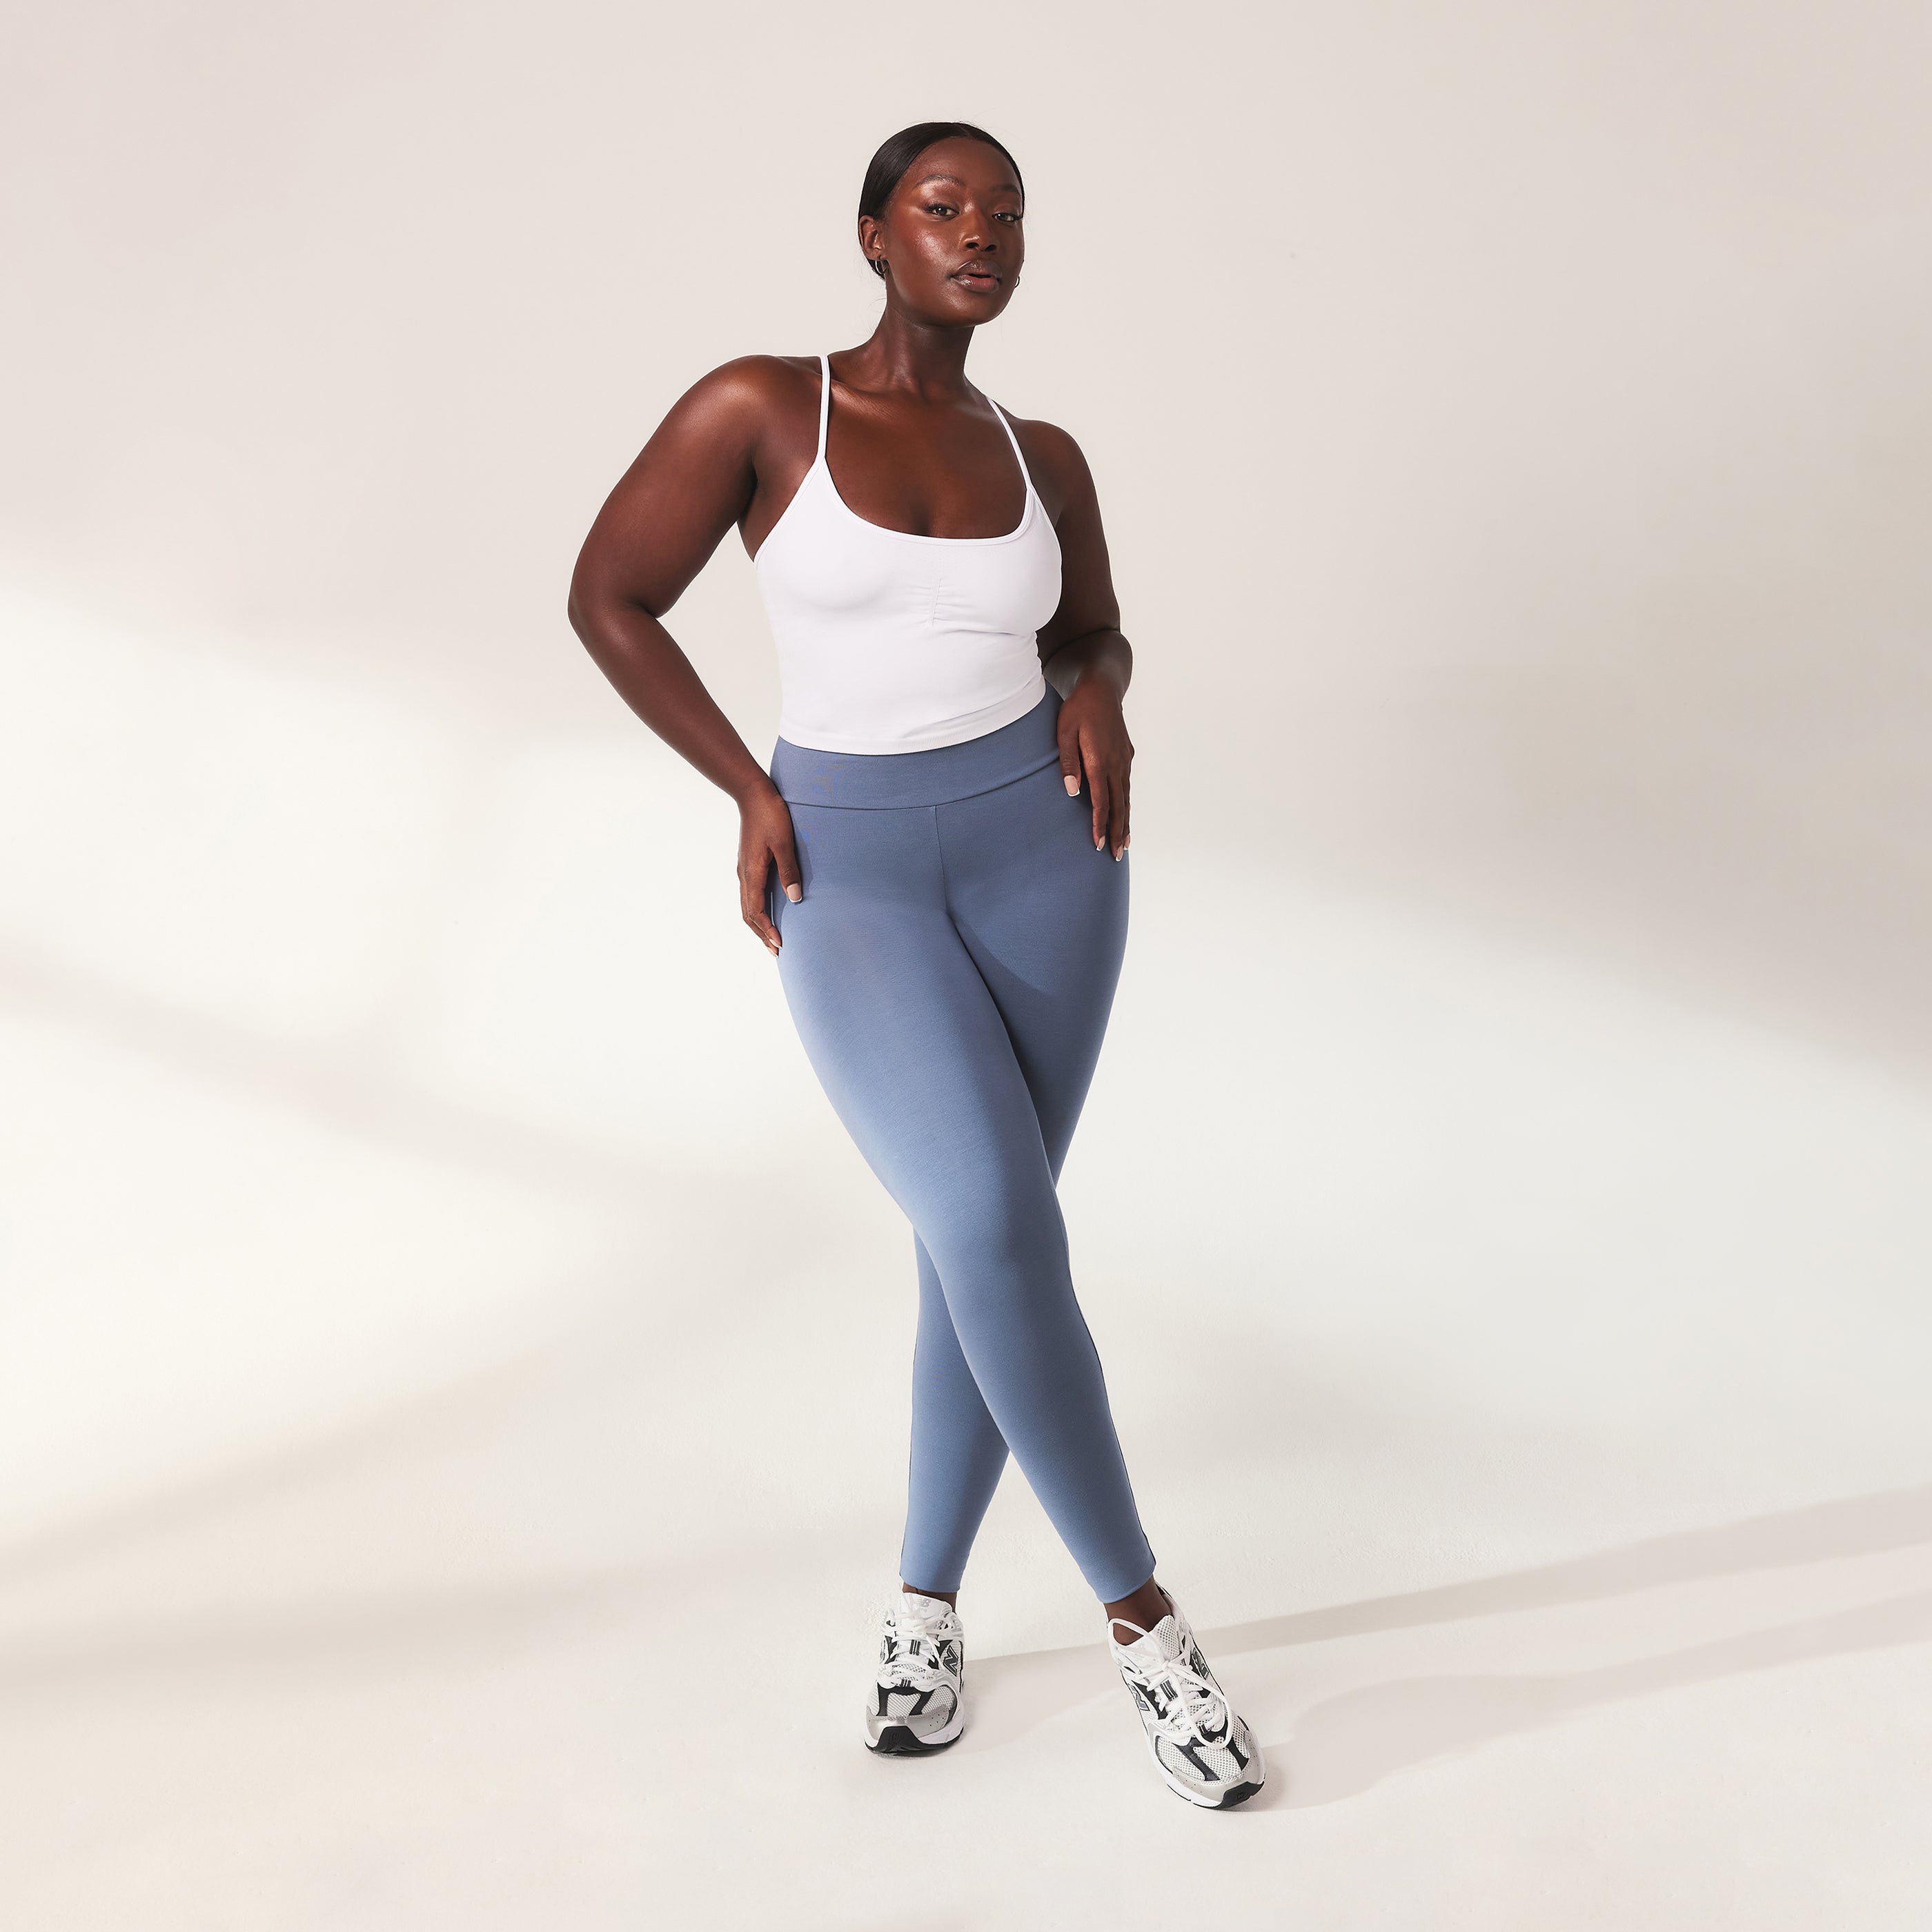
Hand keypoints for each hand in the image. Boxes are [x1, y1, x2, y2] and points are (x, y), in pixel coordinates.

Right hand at [738, 781, 801, 956]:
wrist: (752, 794)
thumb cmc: (771, 815)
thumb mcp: (784, 842)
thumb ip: (789, 869)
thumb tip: (795, 899)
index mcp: (752, 872)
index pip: (756, 911)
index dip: (767, 930)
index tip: (779, 944)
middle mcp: (744, 875)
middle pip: (748, 914)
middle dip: (762, 934)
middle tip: (777, 951)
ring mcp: (744, 870)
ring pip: (747, 906)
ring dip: (758, 924)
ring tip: (771, 939)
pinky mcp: (748, 864)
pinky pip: (749, 895)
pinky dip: (757, 911)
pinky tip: (768, 912)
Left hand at [1056, 679, 1132, 859]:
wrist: (1102, 687)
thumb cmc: (1077, 709)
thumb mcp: (1064, 732)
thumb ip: (1068, 763)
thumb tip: (1072, 792)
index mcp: (1099, 760)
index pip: (1100, 801)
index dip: (1099, 825)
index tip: (1098, 845)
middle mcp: (1116, 764)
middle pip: (1119, 805)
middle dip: (1117, 833)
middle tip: (1116, 856)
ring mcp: (1124, 760)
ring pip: (1126, 798)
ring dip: (1126, 823)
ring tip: (1125, 845)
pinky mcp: (1126, 755)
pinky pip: (1127, 786)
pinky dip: (1127, 805)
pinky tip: (1126, 815)